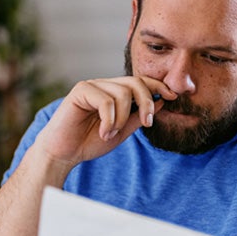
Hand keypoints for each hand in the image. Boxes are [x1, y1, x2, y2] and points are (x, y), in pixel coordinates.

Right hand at [33, 76, 176, 166]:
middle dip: (147, 102)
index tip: (172, 97)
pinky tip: (102, 132)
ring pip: (122, 92)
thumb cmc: (89, 142)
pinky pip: (106, 100)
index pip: (140, 82)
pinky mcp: (80, 91)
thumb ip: (138, 117)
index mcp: (114, 92)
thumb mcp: (122, 131)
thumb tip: (162, 103)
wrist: (63, 153)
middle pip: (135, 82)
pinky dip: (109, 119)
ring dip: (122, 118)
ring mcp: (92, 86)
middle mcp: (104, 85)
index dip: (158, 87)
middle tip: (148, 123)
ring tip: (111, 134)